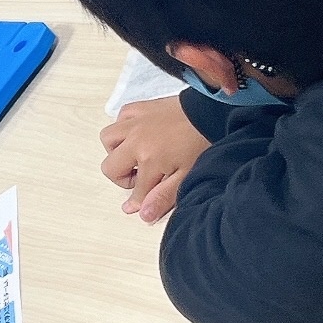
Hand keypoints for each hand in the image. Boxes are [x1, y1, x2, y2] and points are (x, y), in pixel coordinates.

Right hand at [100, 96, 208, 222]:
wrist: (214, 112)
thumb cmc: (203, 142)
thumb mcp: (187, 176)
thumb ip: (163, 196)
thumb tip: (142, 214)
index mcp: (149, 160)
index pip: (136, 190)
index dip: (140, 201)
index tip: (144, 204)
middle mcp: (136, 141)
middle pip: (110, 167)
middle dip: (123, 178)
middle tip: (142, 178)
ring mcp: (135, 123)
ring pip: (108, 139)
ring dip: (117, 151)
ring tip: (135, 156)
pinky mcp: (141, 108)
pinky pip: (120, 117)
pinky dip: (124, 127)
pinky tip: (138, 134)